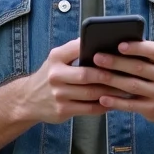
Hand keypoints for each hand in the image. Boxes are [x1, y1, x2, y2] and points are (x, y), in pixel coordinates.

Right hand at [14, 39, 128, 123]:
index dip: (99, 51)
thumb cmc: (50, 75)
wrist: (27, 99)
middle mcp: (55, 75)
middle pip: (88, 75)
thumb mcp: (56, 59)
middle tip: (127, 74)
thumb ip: (75, 51)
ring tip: (126, 89)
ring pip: (92, 93)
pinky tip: (114, 102)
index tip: (118, 52)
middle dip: (109, 75)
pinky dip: (104, 106)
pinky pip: (89, 109)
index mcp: (56, 57)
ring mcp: (58, 95)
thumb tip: (103, 43)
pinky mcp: (62, 111)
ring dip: (111, 92)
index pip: (80, 49)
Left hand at [92, 41, 153, 123]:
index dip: (136, 47)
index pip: (153, 50)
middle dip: (116, 62)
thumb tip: (112, 44)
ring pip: (133, 86)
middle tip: (96, 58)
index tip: (119, 45)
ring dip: (112, 80)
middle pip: (139, 67)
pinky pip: (132, 105)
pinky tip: (102, 98)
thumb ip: (141, 54)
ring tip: (94, 76)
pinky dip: (116, 102)